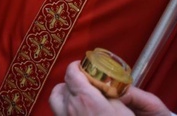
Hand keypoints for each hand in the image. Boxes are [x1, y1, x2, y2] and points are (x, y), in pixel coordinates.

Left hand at [49, 62, 169, 115]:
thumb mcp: (121, 110)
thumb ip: (109, 94)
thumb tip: (104, 86)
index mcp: (85, 97)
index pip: (71, 72)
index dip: (76, 66)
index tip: (83, 66)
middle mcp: (70, 106)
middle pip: (64, 83)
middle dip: (73, 78)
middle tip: (84, 80)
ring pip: (55, 97)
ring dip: (63, 91)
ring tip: (75, 93)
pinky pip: (57, 110)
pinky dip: (62, 105)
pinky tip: (74, 108)